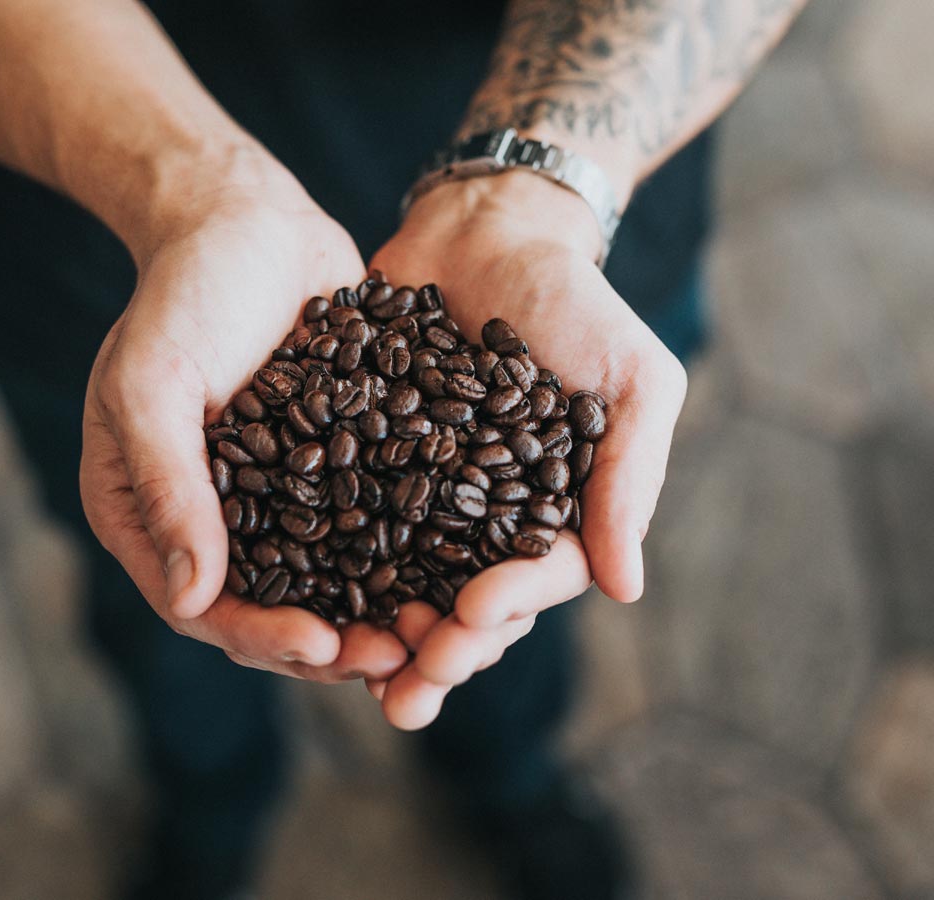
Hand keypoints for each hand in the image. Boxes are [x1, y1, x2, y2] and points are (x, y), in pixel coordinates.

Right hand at [81, 168, 408, 682]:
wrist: (243, 218)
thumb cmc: (180, 293)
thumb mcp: (152, 384)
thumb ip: (168, 486)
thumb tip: (192, 599)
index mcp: (152, 516)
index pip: (205, 606)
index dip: (262, 635)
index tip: (323, 647)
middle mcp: (216, 521)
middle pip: (277, 610)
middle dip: (338, 643)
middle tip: (405, 661)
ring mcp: (281, 498)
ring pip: (334, 581)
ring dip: (386, 613)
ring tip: (445, 632)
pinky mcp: (338, 468)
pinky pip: (375, 526)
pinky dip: (414, 555)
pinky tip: (465, 569)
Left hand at [366, 171, 687, 727]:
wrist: (489, 230)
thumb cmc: (577, 301)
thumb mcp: (634, 378)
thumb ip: (631, 476)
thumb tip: (626, 588)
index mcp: (556, 511)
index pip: (537, 579)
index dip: (507, 606)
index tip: (472, 616)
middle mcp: (488, 517)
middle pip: (467, 604)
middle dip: (439, 652)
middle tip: (405, 689)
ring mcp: (426, 495)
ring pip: (405, 582)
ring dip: (381, 635)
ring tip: (353, 672)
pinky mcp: (368, 464)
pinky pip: (347, 524)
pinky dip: (328, 565)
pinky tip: (299, 599)